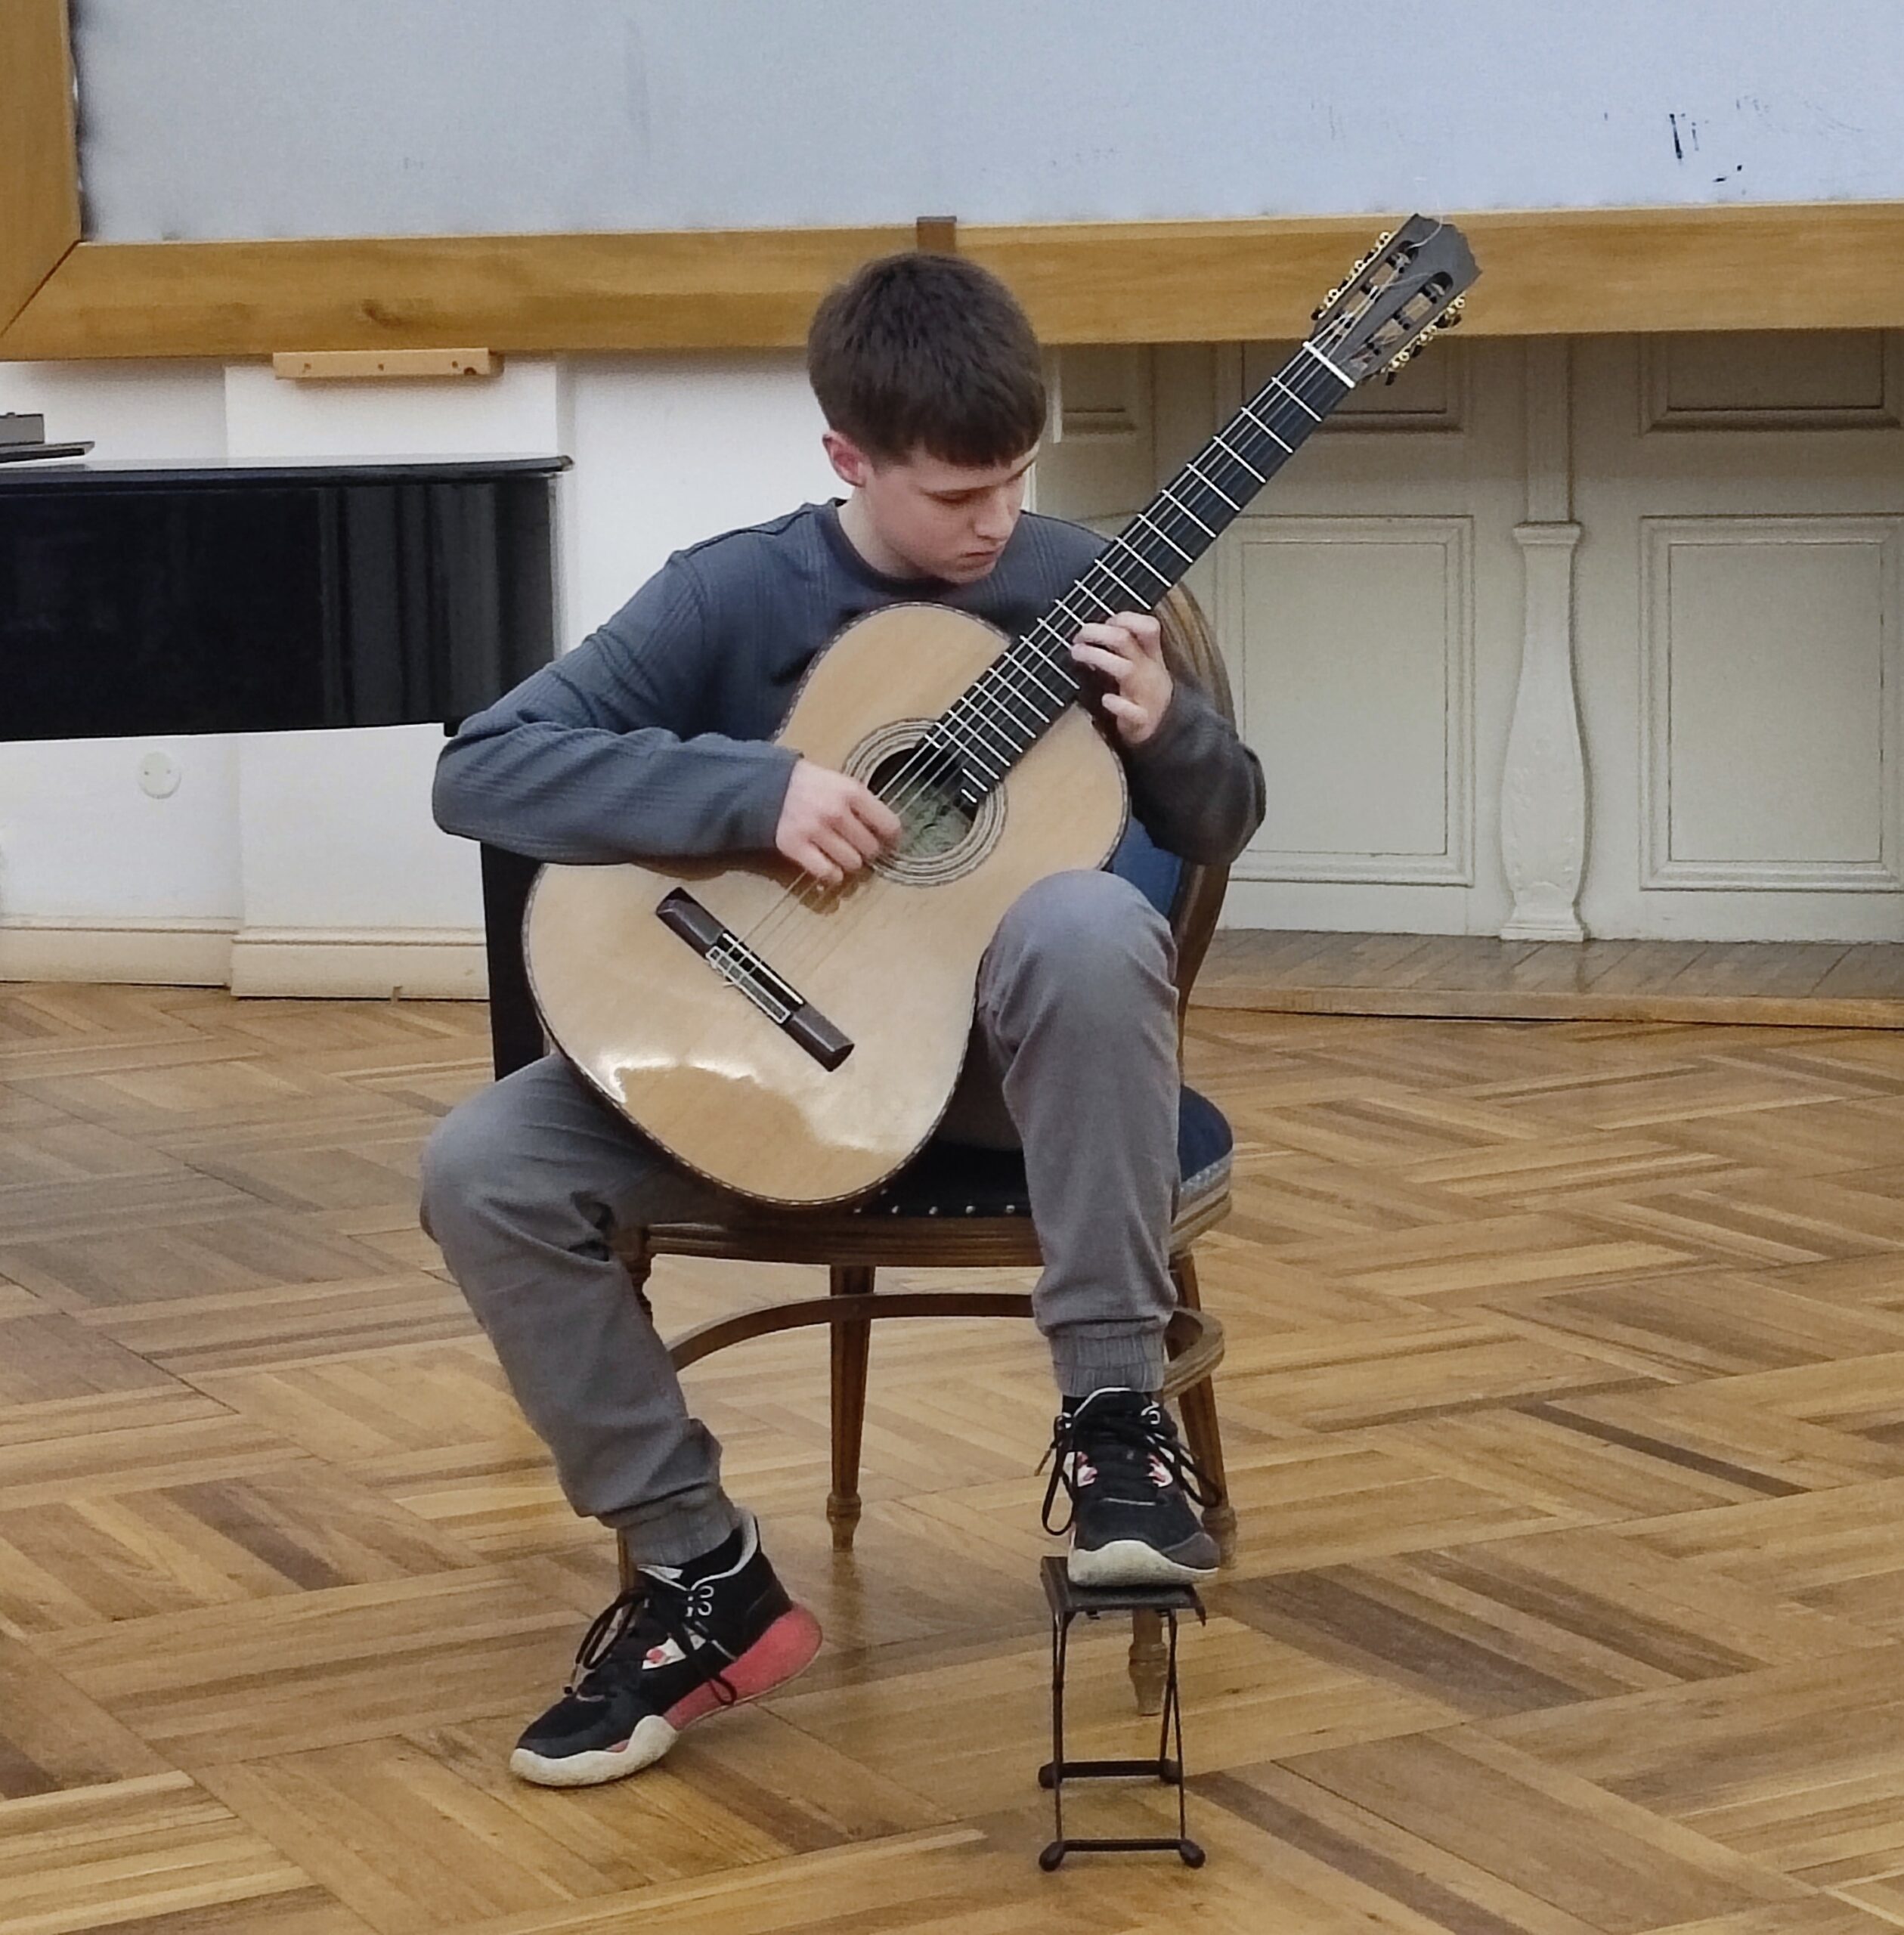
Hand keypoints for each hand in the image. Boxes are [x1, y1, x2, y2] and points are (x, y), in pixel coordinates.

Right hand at [774, 759, 901, 886]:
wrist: (768, 785)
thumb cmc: (810, 785)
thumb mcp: (841, 782)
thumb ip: (862, 804)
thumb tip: (888, 833)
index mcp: (851, 792)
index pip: (889, 825)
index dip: (892, 838)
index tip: (888, 841)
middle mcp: (836, 811)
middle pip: (871, 848)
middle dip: (868, 851)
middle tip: (860, 847)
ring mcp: (815, 830)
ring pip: (852, 863)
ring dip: (851, 863)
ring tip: (843, 855)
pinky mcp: (796, 847)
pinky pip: (827, 873)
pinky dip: (832, 875)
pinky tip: (830, 868)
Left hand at [1070, 611, 1173, 745]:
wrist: (1162, 729)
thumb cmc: (1144, 691)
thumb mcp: (1144, 665)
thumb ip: (1125, 648)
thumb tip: (1093, 630)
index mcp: (1152, 656)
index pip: (1148, 627)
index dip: (1125, 619)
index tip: (1105, 623)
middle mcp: (1149, 671)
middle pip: (1125, 641)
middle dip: (1098, 633)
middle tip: (1078, 637)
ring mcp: (1145, 694)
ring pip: (1124, 670)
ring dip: (1098, 657)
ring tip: (1077, 653)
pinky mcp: (1141, 719)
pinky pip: (1132, 711)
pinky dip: (1118, 705)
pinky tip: (1106, 699)